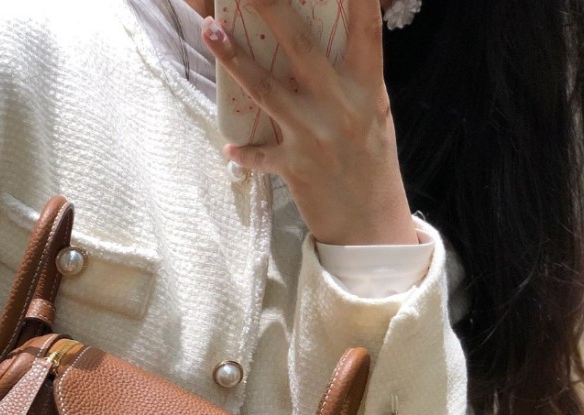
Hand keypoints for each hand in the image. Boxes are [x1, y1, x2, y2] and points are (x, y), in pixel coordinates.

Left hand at [201, 0, 417, 246]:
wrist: (371, 224)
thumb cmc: (371, 161)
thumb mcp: (373, 112)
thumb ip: (354, 76)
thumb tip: (332, 36)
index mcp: (367, 87)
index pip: (365, 28)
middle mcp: (340, 106)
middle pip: (302, 47)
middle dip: (272, 9)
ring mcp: (315, 136)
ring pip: (267, 90)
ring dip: (235, 60)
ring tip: (210, 31)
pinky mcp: (295, 167)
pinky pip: (260, 155)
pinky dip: (244, 152)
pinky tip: (229, 145)